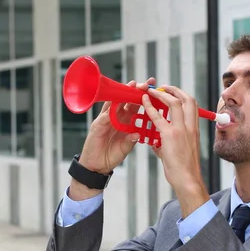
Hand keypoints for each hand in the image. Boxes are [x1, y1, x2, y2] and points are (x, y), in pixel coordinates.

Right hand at [68, 77, 155, 199]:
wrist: (97, 167)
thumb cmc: (110, 156)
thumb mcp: (125, 148)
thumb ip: (131, 140)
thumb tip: (138, 133)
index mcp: (125, 121)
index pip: (135, 105)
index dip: (143, 97)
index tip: (152, 88)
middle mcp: (115, 118)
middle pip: (125, 100)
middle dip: (134, 90)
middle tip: (144, 83)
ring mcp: (105, 121)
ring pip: (114, 104)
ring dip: (122, 95)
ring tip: (131, 86)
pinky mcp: (97, 126)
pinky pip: (104, 117)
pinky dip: (110, 111)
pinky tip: (116, 105)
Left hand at [142, 85, 209, 216]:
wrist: (187, 180)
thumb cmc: (184, 170)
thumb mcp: (178, 153)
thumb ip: (167, 144)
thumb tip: (157, 143)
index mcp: (195, 130)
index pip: (193, 106)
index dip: (182, 96)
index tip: (173, 93)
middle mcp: (191, 127)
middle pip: (187, 99)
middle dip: (175, 90)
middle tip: (163, 88)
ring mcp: (181, 130)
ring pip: (174, 103)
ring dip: (163, 94)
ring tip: (152, 91)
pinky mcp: (170, 136)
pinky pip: (158, 117)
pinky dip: (150, 107)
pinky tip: (143, 101)